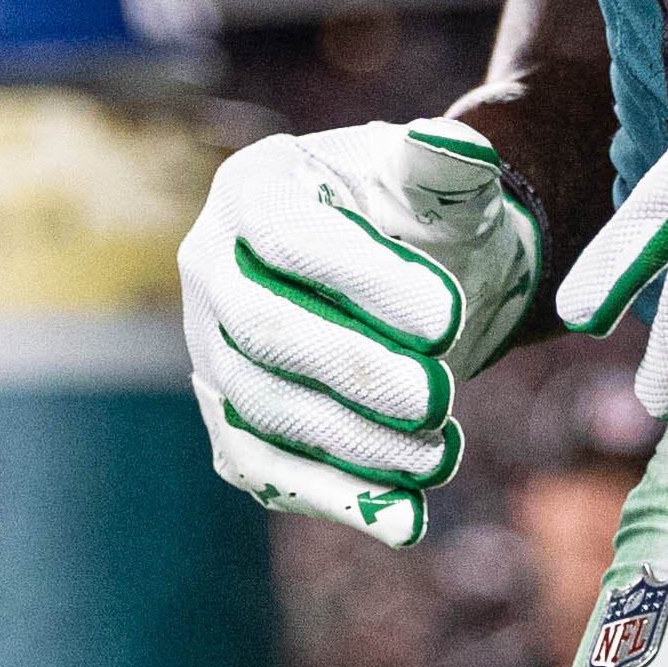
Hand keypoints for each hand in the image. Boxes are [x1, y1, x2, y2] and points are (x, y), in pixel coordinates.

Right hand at [181, 117, 544, 546]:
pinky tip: (405, 518)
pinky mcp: (231, 420)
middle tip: (440, 398)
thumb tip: (455, 148)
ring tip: (442, 455)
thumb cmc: (423, 216)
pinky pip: (263, 469)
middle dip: (354, 371)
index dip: (364, 281)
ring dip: (352, 443)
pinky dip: (332, 499)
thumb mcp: (440, 182)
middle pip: (262, 331)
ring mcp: (211, 349)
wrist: (419, 275)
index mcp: (251, 189)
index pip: (289, 239)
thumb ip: (446, 166)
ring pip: (261, 410)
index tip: (449, 318)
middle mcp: (211, 267)